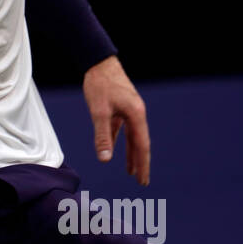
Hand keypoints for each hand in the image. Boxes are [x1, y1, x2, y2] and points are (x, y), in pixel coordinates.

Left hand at [83, 55, 149, 185]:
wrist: (99, 62)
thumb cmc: (100, 84)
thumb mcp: (99, 112)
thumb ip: (103, 136)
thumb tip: (104, 159)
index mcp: (137, 115)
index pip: (142, 146)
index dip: (143, 164)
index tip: (144, 180)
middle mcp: (137, 114)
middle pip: (140, 143)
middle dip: (141, 163)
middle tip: (142, 182)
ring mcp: (129, 111)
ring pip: (132, 138)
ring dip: (131, 154)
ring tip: (132, 172)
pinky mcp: (121, 108)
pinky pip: (123, 130)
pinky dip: (121, 142)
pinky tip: (116, 153)